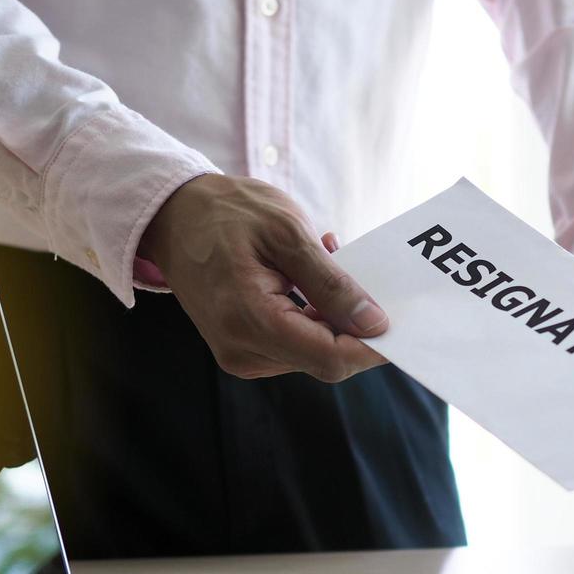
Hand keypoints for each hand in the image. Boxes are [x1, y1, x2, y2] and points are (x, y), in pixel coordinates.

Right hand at [139, 174, 386, 382]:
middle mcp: (242, 350)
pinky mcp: (243, 349)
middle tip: (362, 272)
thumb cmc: (227, 214)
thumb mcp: (287, 233)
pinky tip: (306, 278)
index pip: (329, 358)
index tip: (400, 321)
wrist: (173, 217)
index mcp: (249, 319)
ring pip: (313, 353)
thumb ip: (331, 283)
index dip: (372, 346)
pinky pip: (295, 343)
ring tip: (323, 260)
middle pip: (325, 359)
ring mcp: (241, 355)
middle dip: (354, 325)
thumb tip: (374, 322)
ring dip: (332, 315)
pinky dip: (313, 316)